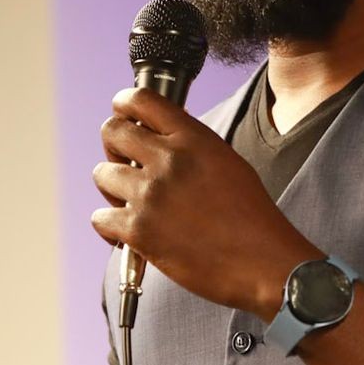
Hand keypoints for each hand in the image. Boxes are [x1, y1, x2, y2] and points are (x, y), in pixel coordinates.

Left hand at [92, 86, 320, 317]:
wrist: (264, 263)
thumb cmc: (252, 219)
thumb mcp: (228, 162)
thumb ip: (192, 146)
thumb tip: (160, 140)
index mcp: (193, 139)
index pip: (141, 100)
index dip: (123, 106)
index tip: (121, 117)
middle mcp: (169, 160)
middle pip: (111, 131)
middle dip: (114, 148)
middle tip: (126, 167)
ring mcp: (151, 194)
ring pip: (101, 174)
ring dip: (112, 189)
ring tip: (132, 205)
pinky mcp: (139, 230)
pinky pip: (100, 218)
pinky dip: (109, 227)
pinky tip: (128, 234)